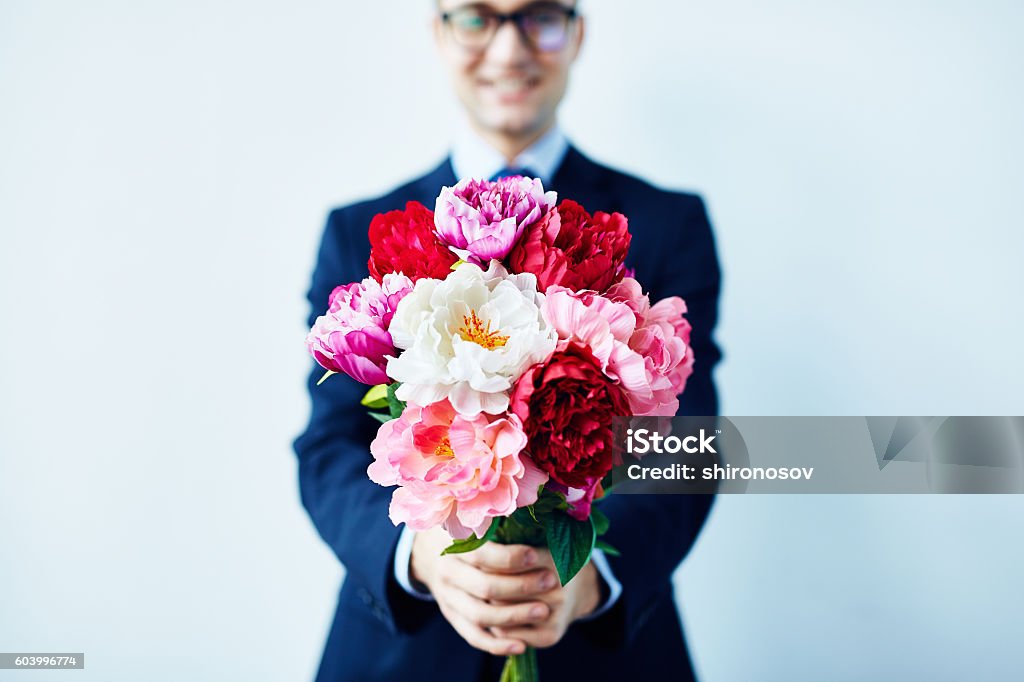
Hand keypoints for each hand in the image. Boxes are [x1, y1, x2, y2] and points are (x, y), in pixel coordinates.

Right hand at [410, 527, 600, 654]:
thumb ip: (494, 515)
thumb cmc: (462, 529)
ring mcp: (448, 599)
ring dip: (515, 616)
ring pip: (481, 616)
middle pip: (485, 588)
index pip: (482, 555)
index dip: (510, 558)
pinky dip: (497, 645)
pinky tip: (521, 645)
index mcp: (452, 545)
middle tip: (551, 581)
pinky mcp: (453, 617)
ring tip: (544, 611)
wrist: (428, 552)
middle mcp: (448, 574)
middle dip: (521, 587)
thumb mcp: (470, 516)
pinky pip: (473, 636)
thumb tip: (534, 502)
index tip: (536, 555)